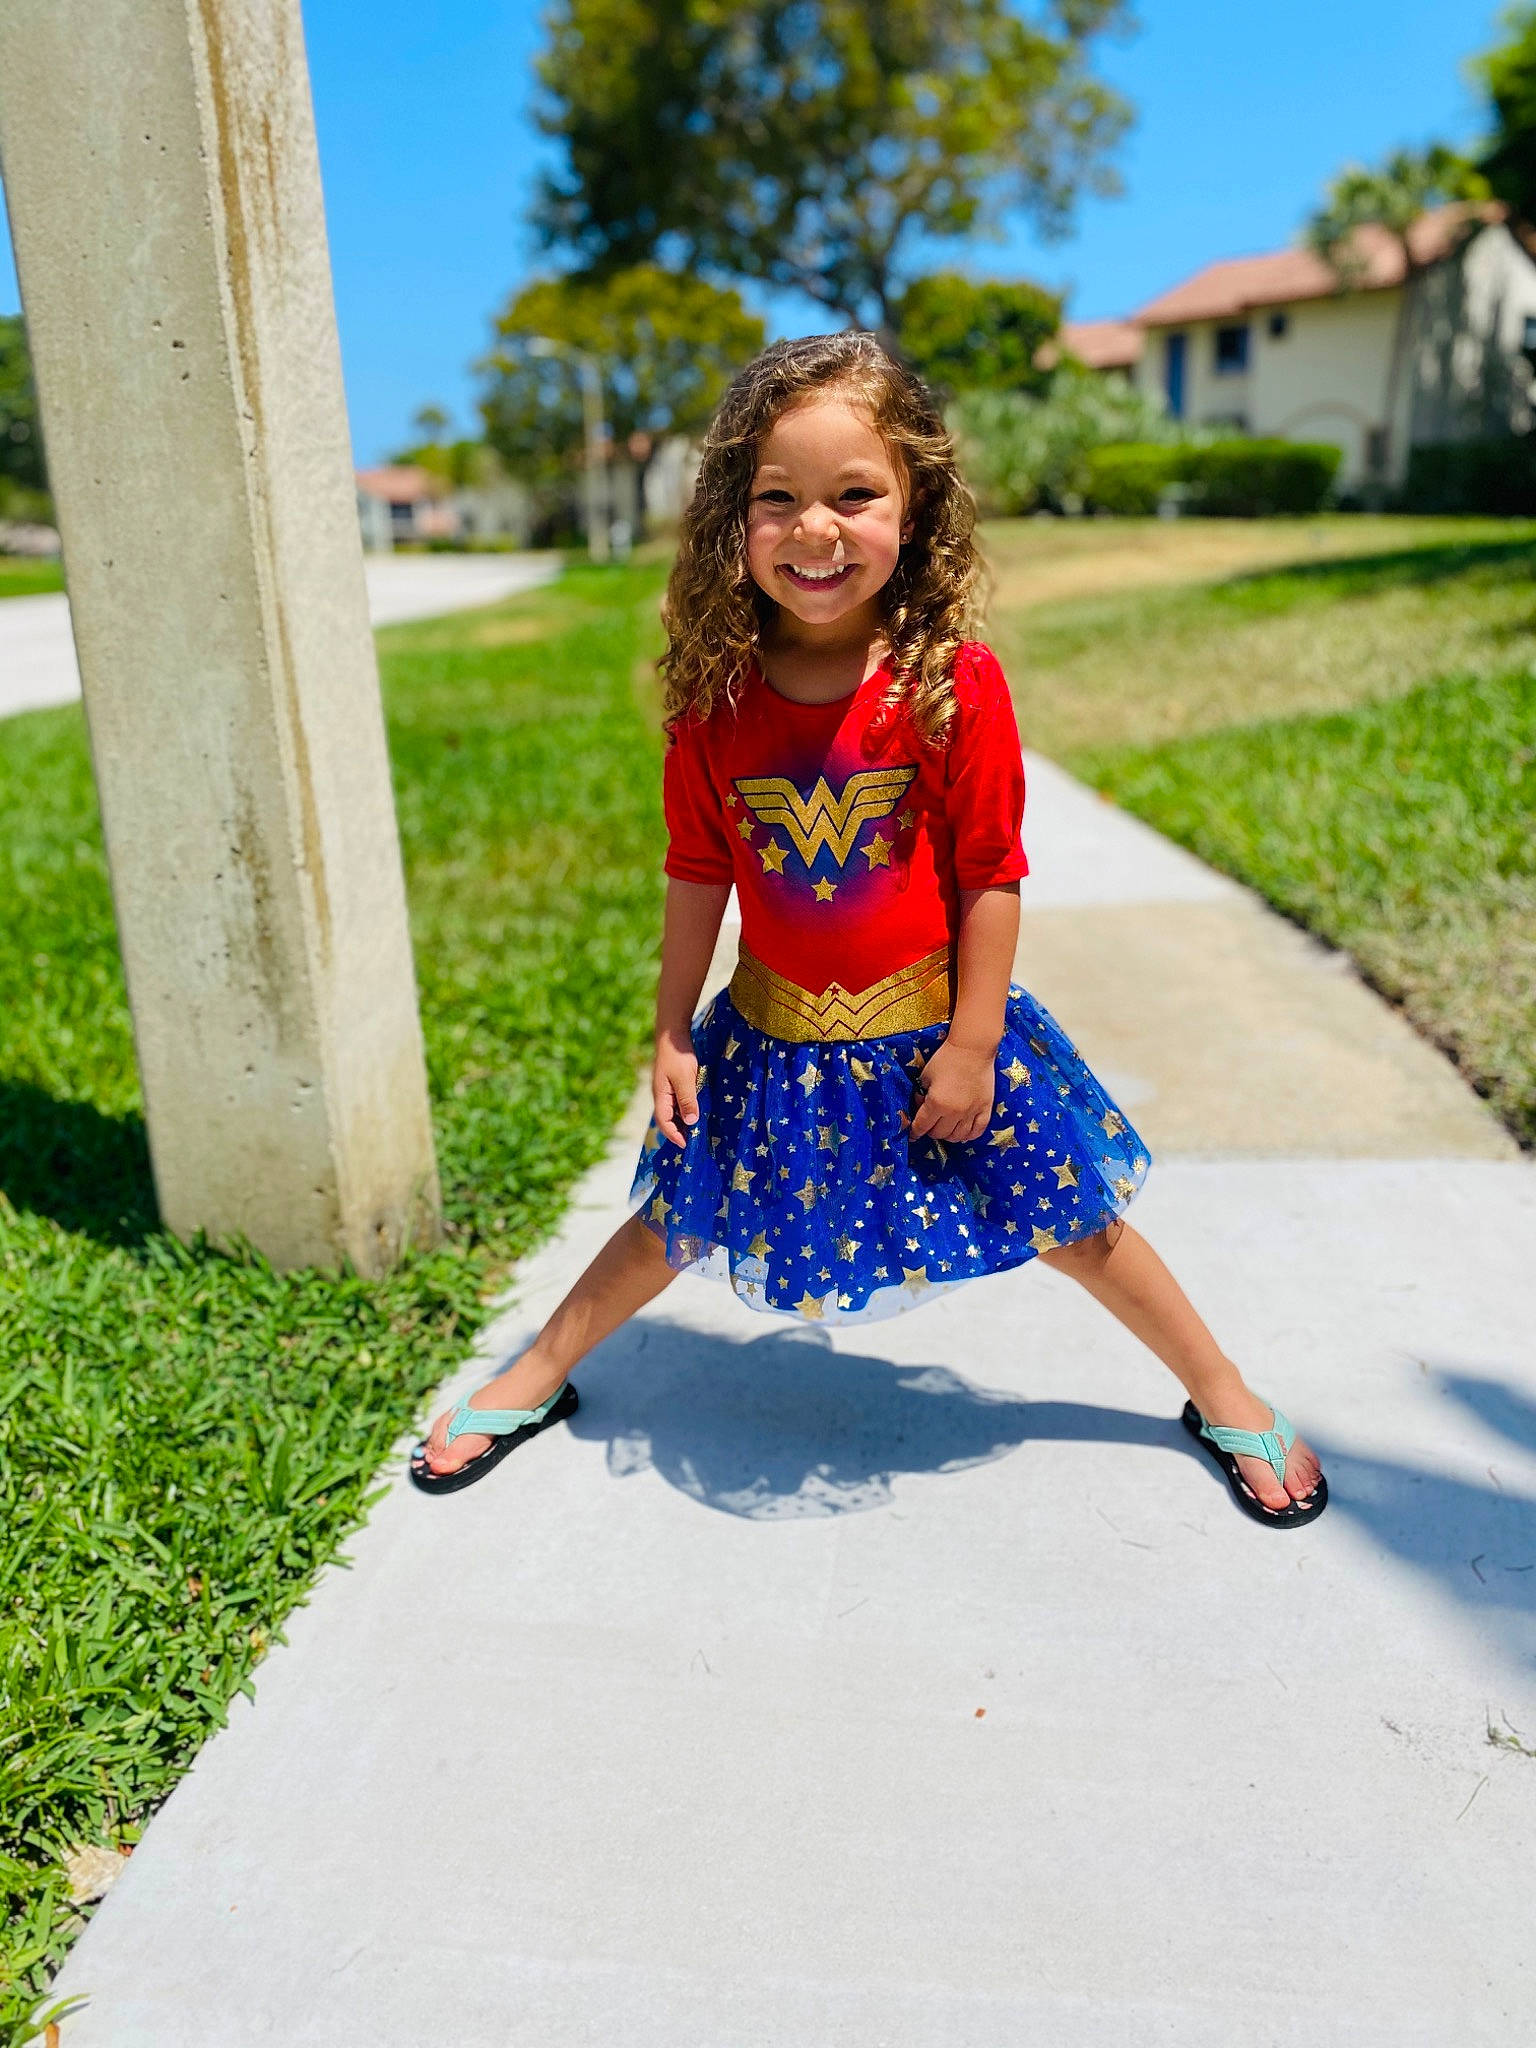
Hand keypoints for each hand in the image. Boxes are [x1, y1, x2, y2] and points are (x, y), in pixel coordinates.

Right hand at [652, 1031, 700, 1148]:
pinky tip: (697, 1112)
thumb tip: (691, 1121)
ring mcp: (667, 1090)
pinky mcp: (673, 1084)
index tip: (687, 1145)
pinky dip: (686, 1110)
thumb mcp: (685, 1078)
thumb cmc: (678, 1055)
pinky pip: (678, 1103)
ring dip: (684, 1122)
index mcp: (660, 1096)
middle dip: (679, 1132)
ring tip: (698, 1131)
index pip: (664, 1122)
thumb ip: (687, 1100)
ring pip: (674, 1112)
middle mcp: (661, 1096)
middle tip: (695, 1142)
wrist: (673, 1035)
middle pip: (668, 1120)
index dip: (674, 1135)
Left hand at [908, 1034, 995, 1144]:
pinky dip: (968, 1135)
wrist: (972, 1048)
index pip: (922, 1126)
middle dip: (931, 1131)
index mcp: (936, 1103)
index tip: (912, 1135)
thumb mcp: (925, 1077)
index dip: (914, 1132)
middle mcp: (954, 1112)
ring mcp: (971, 1112)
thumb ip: (920, 1096)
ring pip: (957, 1137)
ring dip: (948, 1135)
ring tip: (945, 1127)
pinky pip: (977, 1132)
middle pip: (939, 1134)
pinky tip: (962, 1131)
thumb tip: (919, 1109)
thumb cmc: (946, 1059)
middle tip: (930, 1124)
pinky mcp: (985, 1109)